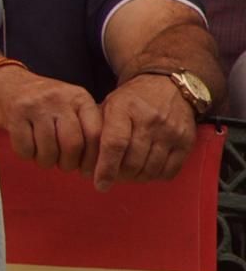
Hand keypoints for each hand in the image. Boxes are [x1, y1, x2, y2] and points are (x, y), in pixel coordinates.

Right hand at [0, 64, 102, 178]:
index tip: (89, 171)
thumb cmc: (47, 105)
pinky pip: (25, 148)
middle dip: (69, 164)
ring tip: (46, 157)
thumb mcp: (72, 107)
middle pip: (72, 144)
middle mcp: (59, 98)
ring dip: (47, 162)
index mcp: (79, 98)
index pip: (95, 134)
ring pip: (49, 150)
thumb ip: (88, 128)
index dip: (94, 158)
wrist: (8, 84)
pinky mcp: (15, 113)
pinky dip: (27, 155)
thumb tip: (103, 164)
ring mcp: (36, 105)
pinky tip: (29, 147)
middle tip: (65, 166)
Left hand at [94, 73, 196, 188]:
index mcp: (123, 108)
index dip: (106, 168)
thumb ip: (97, 130)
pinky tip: (146, 170)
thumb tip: (85, 162)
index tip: (100, 184)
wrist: (167, 86)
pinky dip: (155, 176)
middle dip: (120, 176)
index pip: (114, 144)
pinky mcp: (186, 141)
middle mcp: (149, 119)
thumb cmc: (131, 100)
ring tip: (128, 174)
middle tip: (113, 177)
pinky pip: (169, 171)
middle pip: (133, 161)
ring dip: (136, 178)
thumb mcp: (108, 105)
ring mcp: (170, 131)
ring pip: (151, 169)